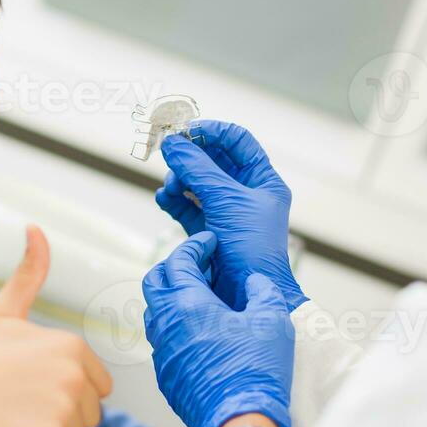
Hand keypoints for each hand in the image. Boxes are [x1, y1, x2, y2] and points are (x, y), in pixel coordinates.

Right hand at [0, 225, 113, 426]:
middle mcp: (75, 373)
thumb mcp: (2, 312)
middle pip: (87, 416)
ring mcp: (63, 408)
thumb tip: (36, 227)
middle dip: (55, 417)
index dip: (59, 392)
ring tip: (7, 418)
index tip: (23, 383)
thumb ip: (29, 273)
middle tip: (12, 403)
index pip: (96, 388)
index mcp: (72, 345)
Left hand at [141, 231, 296, 426]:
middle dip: (174, 266)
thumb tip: (254, 282)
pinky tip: (200, 334)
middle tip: (199, 266)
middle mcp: (167, 325)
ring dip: (172, 298)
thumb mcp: (272, 319)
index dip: (195, 246)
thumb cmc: (255, 371)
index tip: (208, 243)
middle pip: (154, 281)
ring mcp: (162, 352)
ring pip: (154, 312)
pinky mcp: (165, 376)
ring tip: (200, 299)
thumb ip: (262, 290)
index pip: (179, 260)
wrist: (240, 421)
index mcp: (188, 304)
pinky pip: (162, 342)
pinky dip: (175, 328)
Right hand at [156, 120, 307, 311]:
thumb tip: (172, 143)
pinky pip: (186, 207)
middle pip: (212, 160)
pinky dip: (173, 201)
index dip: (211, 132)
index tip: (185, 130)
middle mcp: (245, 194)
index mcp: (263, 181)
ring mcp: (225, 212)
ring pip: (195, 183)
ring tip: (170, 187)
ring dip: (179, 179)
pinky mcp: (207, 231)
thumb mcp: (227, 200)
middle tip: (167, 153)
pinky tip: (164, 199)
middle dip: (189, 157)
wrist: (247, 295)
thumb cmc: (252, 247)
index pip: (237, 141)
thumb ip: (198, 168)